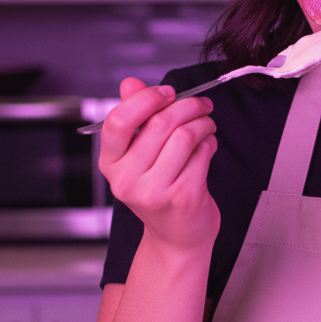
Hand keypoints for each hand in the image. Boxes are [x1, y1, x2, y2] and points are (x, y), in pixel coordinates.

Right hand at [99, 77, 219, 252]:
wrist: (176, 238)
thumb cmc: (160, 192)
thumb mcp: (139, 157)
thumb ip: (136, 118)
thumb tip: (130, 83)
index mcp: (111, 164)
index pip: (118, 122)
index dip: (146, 99)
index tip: (167, 92)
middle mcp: (127, 179)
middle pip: (159, 123)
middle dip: (187, 106)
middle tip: (201, 105)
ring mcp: (154, 191)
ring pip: (184, 136)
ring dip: (203, 123)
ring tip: (207, 125)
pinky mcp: (183, 197)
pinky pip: (202, 154)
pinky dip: (210, 143)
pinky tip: (208, 146)